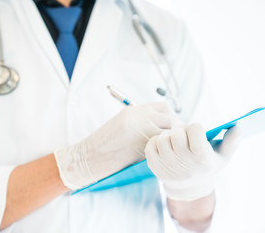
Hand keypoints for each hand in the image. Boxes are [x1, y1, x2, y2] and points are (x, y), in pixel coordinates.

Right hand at [54, 102, 178, 189]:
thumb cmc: (106, 143)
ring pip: (168, 134)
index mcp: (134, 111)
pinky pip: (160, 148)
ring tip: (164, 149)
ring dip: (169, 141)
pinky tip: (156, 157)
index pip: (163, 108)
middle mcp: (140, 119)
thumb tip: (164, 126)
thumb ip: (142, 121)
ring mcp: (141, 133)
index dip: (169, 117)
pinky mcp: (142, 149)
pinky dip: (161, 152)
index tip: (168, 127)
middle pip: (170, 119)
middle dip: (173, 129)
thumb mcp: (124, 124)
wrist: (91, 156)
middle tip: (171, 140)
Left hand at [145, 123, 240, 200]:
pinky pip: (150, 145)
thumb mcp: (223, 157)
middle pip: (176, 133)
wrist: (188, 188)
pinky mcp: (154, 166)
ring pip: (162, 138)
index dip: (195, 127)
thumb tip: (237, 128)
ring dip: (168, 135)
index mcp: (201, 158)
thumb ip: (231, 142)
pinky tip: (164, 145)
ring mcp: (167, 165)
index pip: (195, 130)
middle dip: (180, 129)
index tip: (197, 131)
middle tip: (184, 134)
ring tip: (174, 140)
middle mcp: (184, 162)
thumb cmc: (207, 167)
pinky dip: (155, 141)